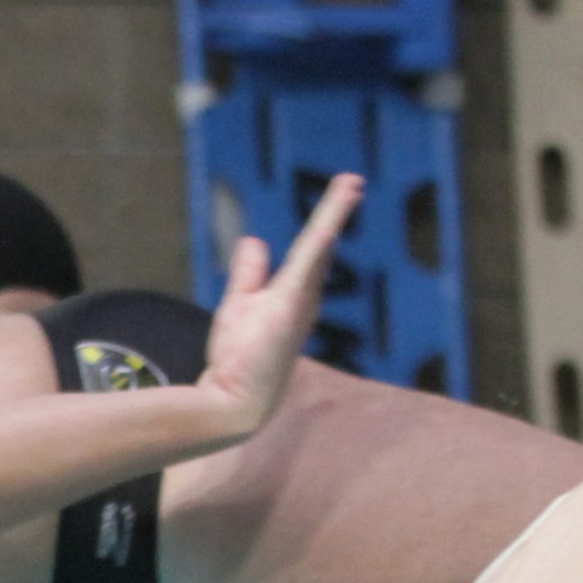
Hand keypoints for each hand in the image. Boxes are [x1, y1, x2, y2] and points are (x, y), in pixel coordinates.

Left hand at [200, 174, 362, 430]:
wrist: (230, 401)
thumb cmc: (236, 362)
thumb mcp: (240, 305)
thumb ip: (249, 274)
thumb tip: (256, 240)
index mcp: (295, 296)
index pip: (313, 252)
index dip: (325, 222)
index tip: (342, 192)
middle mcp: (305, 299)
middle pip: (322, 247)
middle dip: (337, 212)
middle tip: (353, 181)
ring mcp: (300, 305)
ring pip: (319, 252)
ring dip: (334, 217)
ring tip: (350, 186)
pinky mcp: (288, 311)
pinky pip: (306, 270)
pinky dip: (319, 244)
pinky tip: (328, 224)